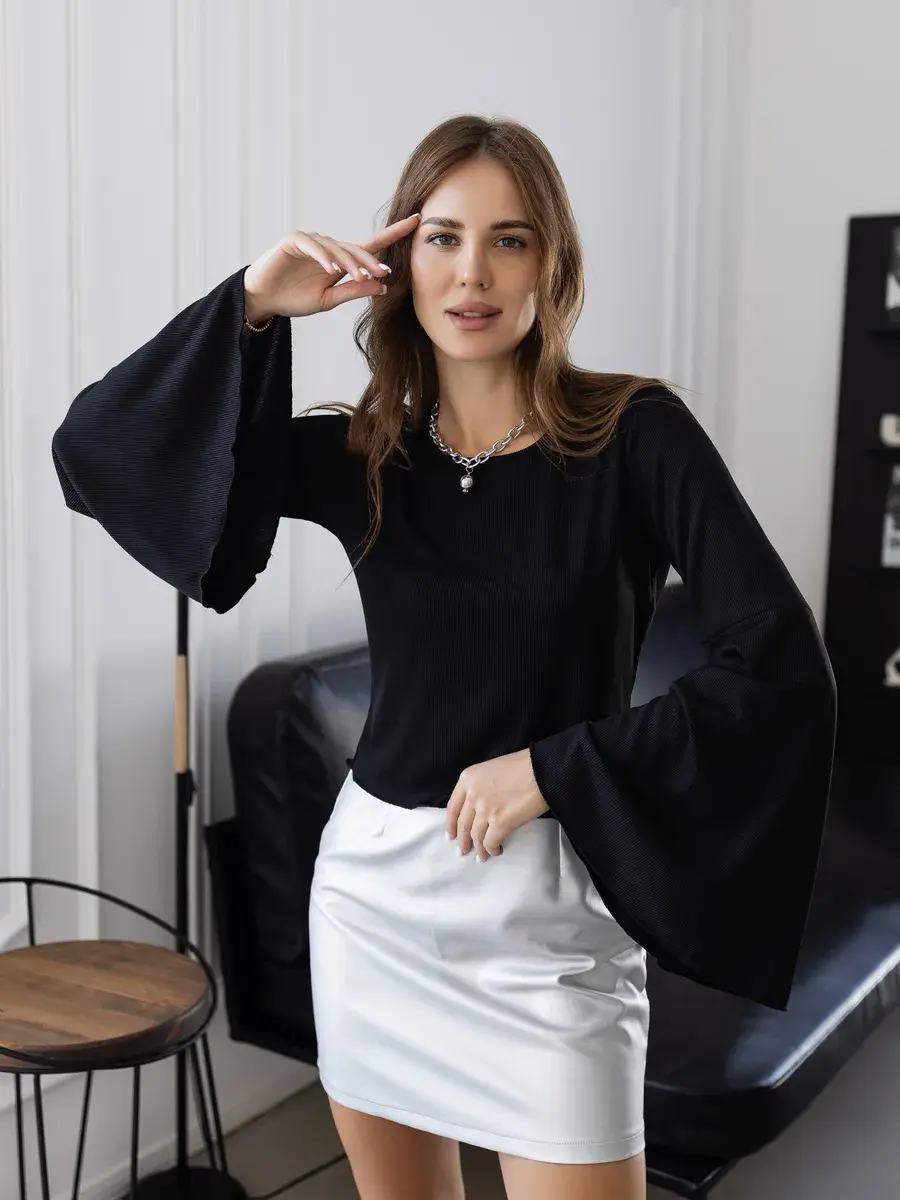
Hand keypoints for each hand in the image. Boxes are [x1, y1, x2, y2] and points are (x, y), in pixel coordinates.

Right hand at [242, 213, 420, 320]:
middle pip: (356, 248)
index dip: (393, 234)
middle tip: (385, 271)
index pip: (371, 246)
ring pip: (336, 248)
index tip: (416, 222)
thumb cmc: (294, 298)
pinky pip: (312, 245)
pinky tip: (331, 268)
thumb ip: (353, 290)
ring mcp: (312, 242)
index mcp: (340, 262)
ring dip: (349, 261)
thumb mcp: (328, 300)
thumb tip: (382, 286)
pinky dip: (323, 255)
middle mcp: (329, 248)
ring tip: (358, 275)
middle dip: (371, 260)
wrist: (263, 299)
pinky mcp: (294, 241)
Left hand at [446, 749, 549, 861]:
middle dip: (463, 840)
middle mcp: (472, 794)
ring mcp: (485, 809)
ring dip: (479, 848)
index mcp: (468, 778)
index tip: (451, 835)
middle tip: (464, 850)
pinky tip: (496, 851)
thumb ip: (481, 786)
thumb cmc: (524, 766)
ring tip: (483, 856)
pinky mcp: (500, 823)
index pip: (453, 807)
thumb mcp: (492, 769)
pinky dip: (492, 850)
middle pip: (463, 824)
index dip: (451, 824)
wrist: (543, 770)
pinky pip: (490, 842)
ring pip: (475, 836)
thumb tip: (481, 805)